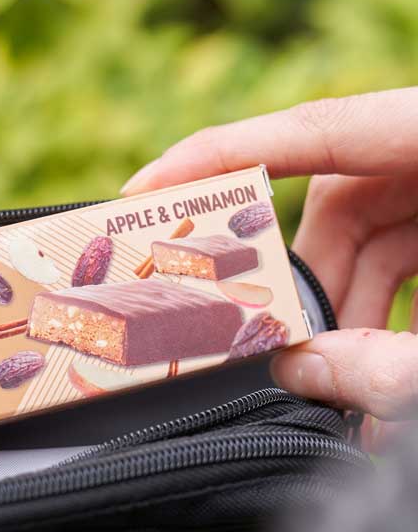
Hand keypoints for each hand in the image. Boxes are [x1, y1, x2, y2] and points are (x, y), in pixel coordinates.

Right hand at [121, 88, 417, 447]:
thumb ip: (395, 364)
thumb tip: (302, 375)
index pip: (315, 129)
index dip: (217, 155)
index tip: (138, 193)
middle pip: (329, 205)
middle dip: (294, 293)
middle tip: (266, 361)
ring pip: (359, 244)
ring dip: (339, 324)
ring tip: (335, 402)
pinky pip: (394, 262)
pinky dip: (377, 324)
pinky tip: (375, 391)